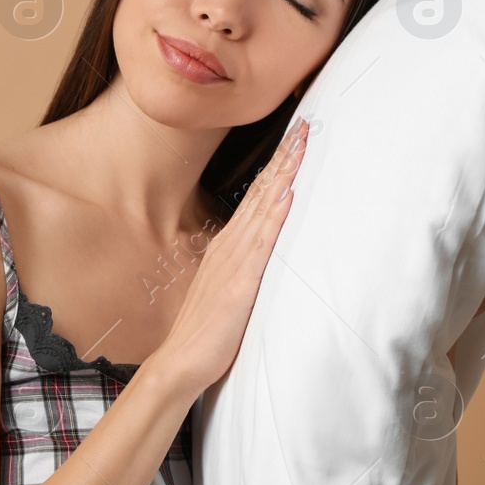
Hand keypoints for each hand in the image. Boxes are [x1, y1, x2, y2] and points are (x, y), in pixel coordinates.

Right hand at [148, 117, 308, 397]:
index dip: (276, 167)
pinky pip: (262, 242)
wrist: (181, 360)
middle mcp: (232, 245)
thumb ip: (244, 265)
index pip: (257, 196)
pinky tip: (286, 194)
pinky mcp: (241, 281)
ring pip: (264, 207)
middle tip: (303, 124)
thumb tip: (263, 249)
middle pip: (262, 191)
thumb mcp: (229, 287)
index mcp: (230, 246)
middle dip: (284, 157)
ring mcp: (235, 260)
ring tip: (300, 144)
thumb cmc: (206, 330)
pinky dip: (274, 215)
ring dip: (283, 174)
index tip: (294, 140)